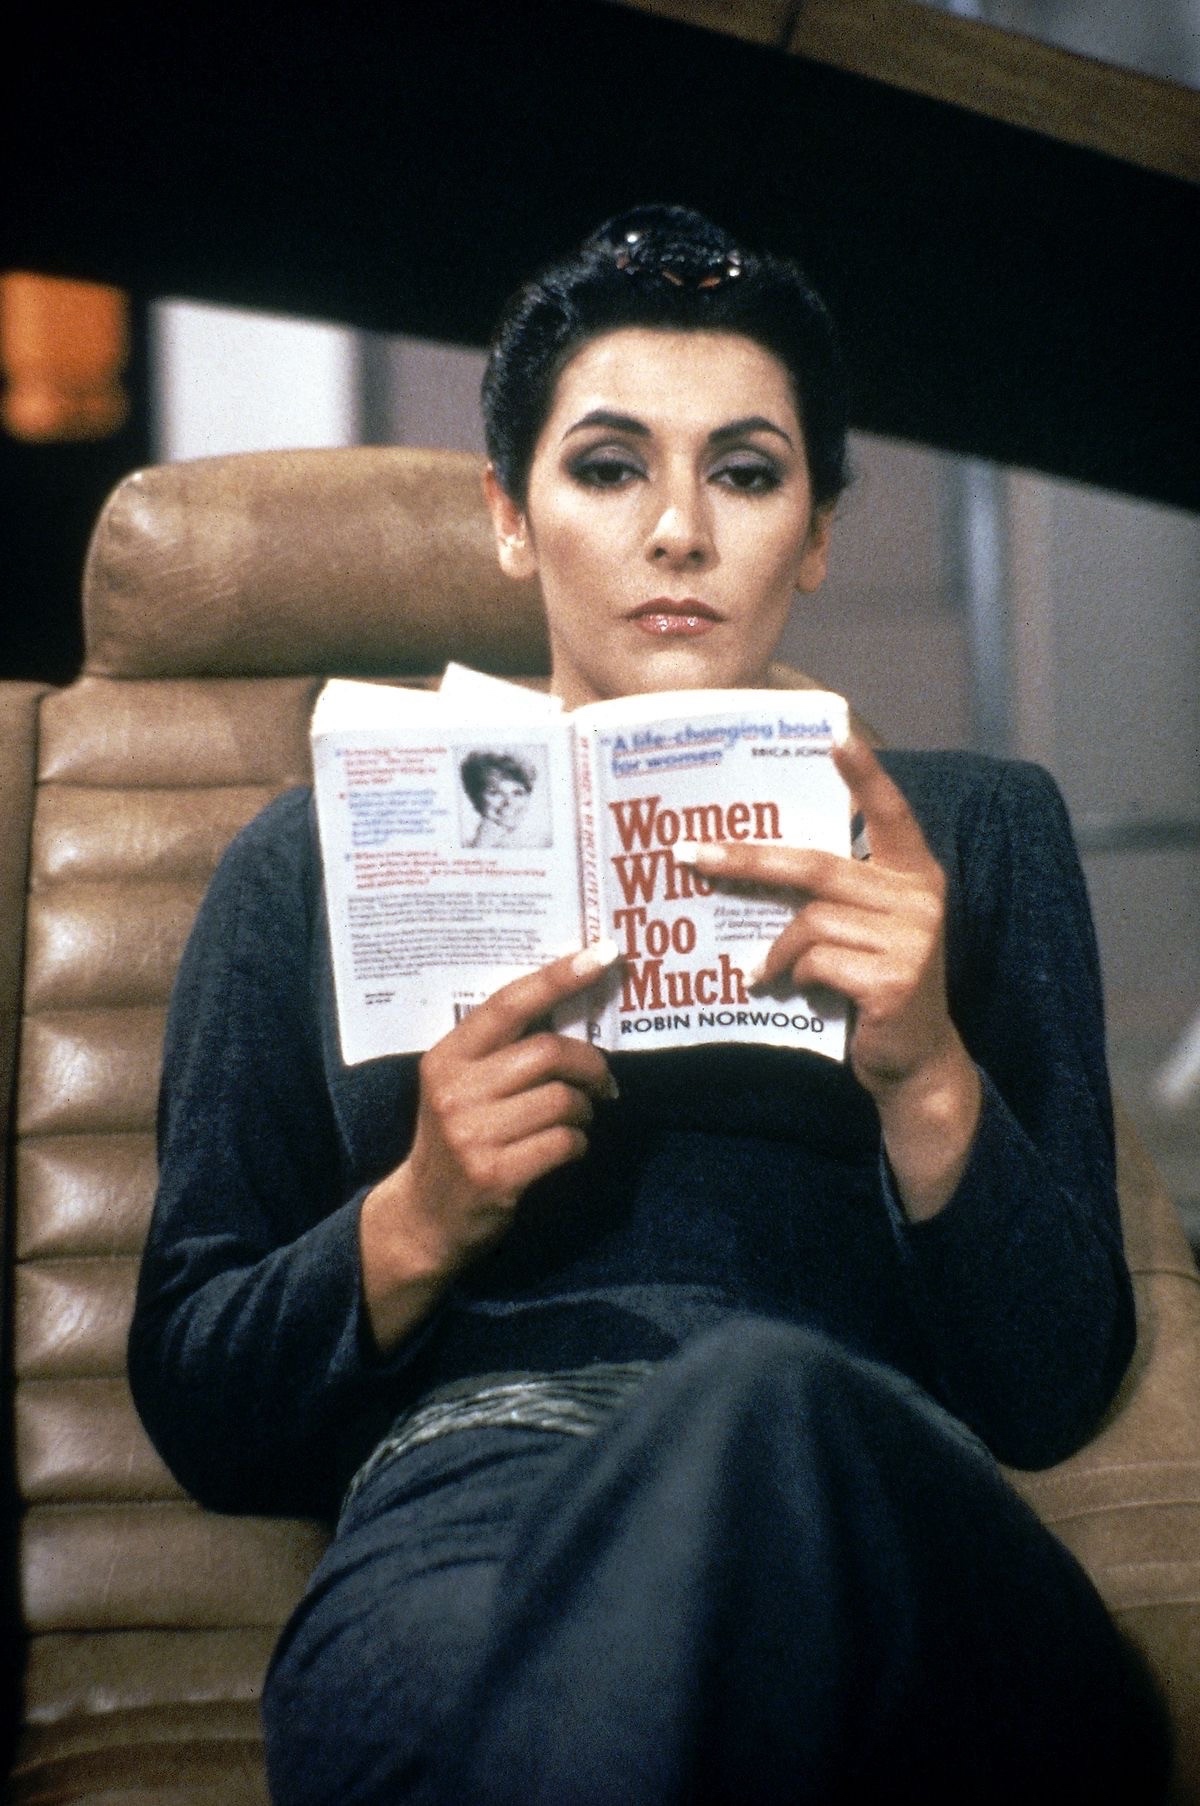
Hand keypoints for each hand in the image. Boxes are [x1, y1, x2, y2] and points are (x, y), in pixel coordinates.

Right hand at [360, 943, 619, 1348]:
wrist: (423, 1216)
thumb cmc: (456, 1138)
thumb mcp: (461, 1086)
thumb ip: (501, 1051)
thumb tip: (573, 1007)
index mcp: (447, 1057)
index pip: (509, 1003)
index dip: (559, 975)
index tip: (603, 953)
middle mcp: (455, 1090)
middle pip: (549, 1052)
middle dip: (591, 1064)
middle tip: (604, 1082)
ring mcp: (472, 1134)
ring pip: (563, 1100)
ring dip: (584, 1111)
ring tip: (576, 1120)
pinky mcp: (495, 1174)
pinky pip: (564, 1143)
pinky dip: (578, 1144)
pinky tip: (566, 1148)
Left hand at [681, 737, 980, 1216]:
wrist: (914, 1060)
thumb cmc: (874, 985)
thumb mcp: (862, 930)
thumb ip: (832, 895)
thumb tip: (752, 865)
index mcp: (914, 873)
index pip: (890, 813)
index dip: (865, 775)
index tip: (838, 734)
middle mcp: (919, 897)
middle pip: (817, 865)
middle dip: (747, 857)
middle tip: (690, 852)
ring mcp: (912, 938)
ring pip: (809, 921)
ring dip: (776, 950)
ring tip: (763, 971)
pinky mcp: (894, 979)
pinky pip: (815, 962)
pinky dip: (791, 976)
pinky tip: (792, 990)